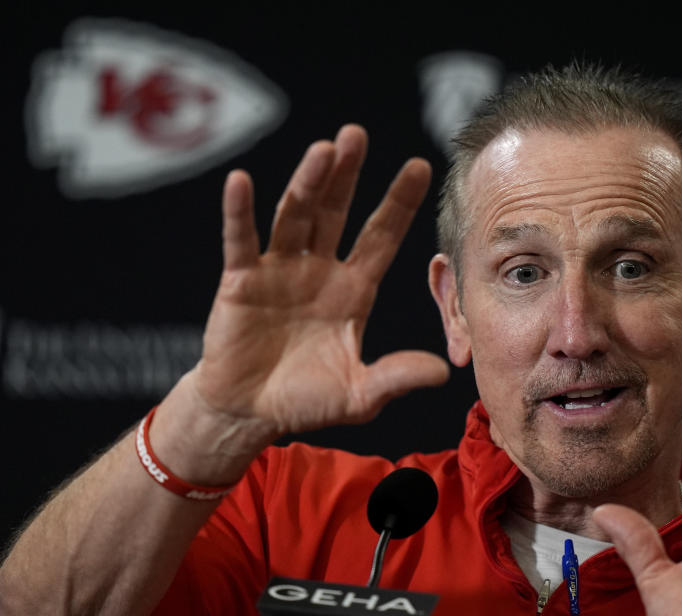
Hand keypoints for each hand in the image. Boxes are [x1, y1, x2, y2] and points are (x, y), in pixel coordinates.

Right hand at [193, 124, 449, 440]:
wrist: (248, 413)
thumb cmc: (306, 402)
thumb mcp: (359, 395)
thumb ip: (395, 377)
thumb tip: (442, 372)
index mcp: (353, 290)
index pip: (381, 237)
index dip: (399, 203)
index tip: (421, 166)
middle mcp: (318, 271)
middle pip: (335, 212)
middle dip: (347, 176)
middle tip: (357, 136)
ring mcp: (278, 271)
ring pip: (294, 217)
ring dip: (306, 184)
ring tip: (322, 150)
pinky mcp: (241, 281)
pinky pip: (241, 241)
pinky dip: (240, 213)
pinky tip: (241, 182)